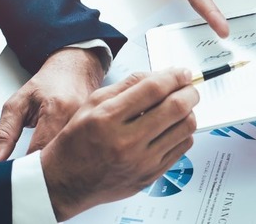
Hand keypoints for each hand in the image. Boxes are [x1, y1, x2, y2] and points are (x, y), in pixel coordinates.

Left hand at [0, 48, 104, 161]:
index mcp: (56, 109)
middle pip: (60, 158)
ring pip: (74, 157)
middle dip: (44, 168)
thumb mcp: (18, 103)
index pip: (40, 151)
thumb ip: (4, 133)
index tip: (19, 173)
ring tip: (50, 158)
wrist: (76, 68)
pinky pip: (85, 151)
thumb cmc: (49, 83)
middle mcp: (79, 117)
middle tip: (33, 169)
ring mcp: (94, 124)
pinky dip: (72, 156)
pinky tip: (67, 153)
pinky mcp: (102, 129)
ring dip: (60, 163)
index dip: (27, 167)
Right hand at [41, 69, 198, 220]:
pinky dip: (183, 132)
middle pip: (176, 107)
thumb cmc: (76, 142)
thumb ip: (127, 85)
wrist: (65, 183)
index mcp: (108, 118)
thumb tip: (161, 74)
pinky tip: (173, 127)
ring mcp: (141, 161)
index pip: (154, 89)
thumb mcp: (92, 103)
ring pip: (185, 128)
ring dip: (190, 111)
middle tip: (189, 87)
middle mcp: (126, 141)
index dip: (174, 76)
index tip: (182, 72)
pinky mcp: (150, 175)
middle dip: (189, 92)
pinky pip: (182, 148)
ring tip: (181, 107)